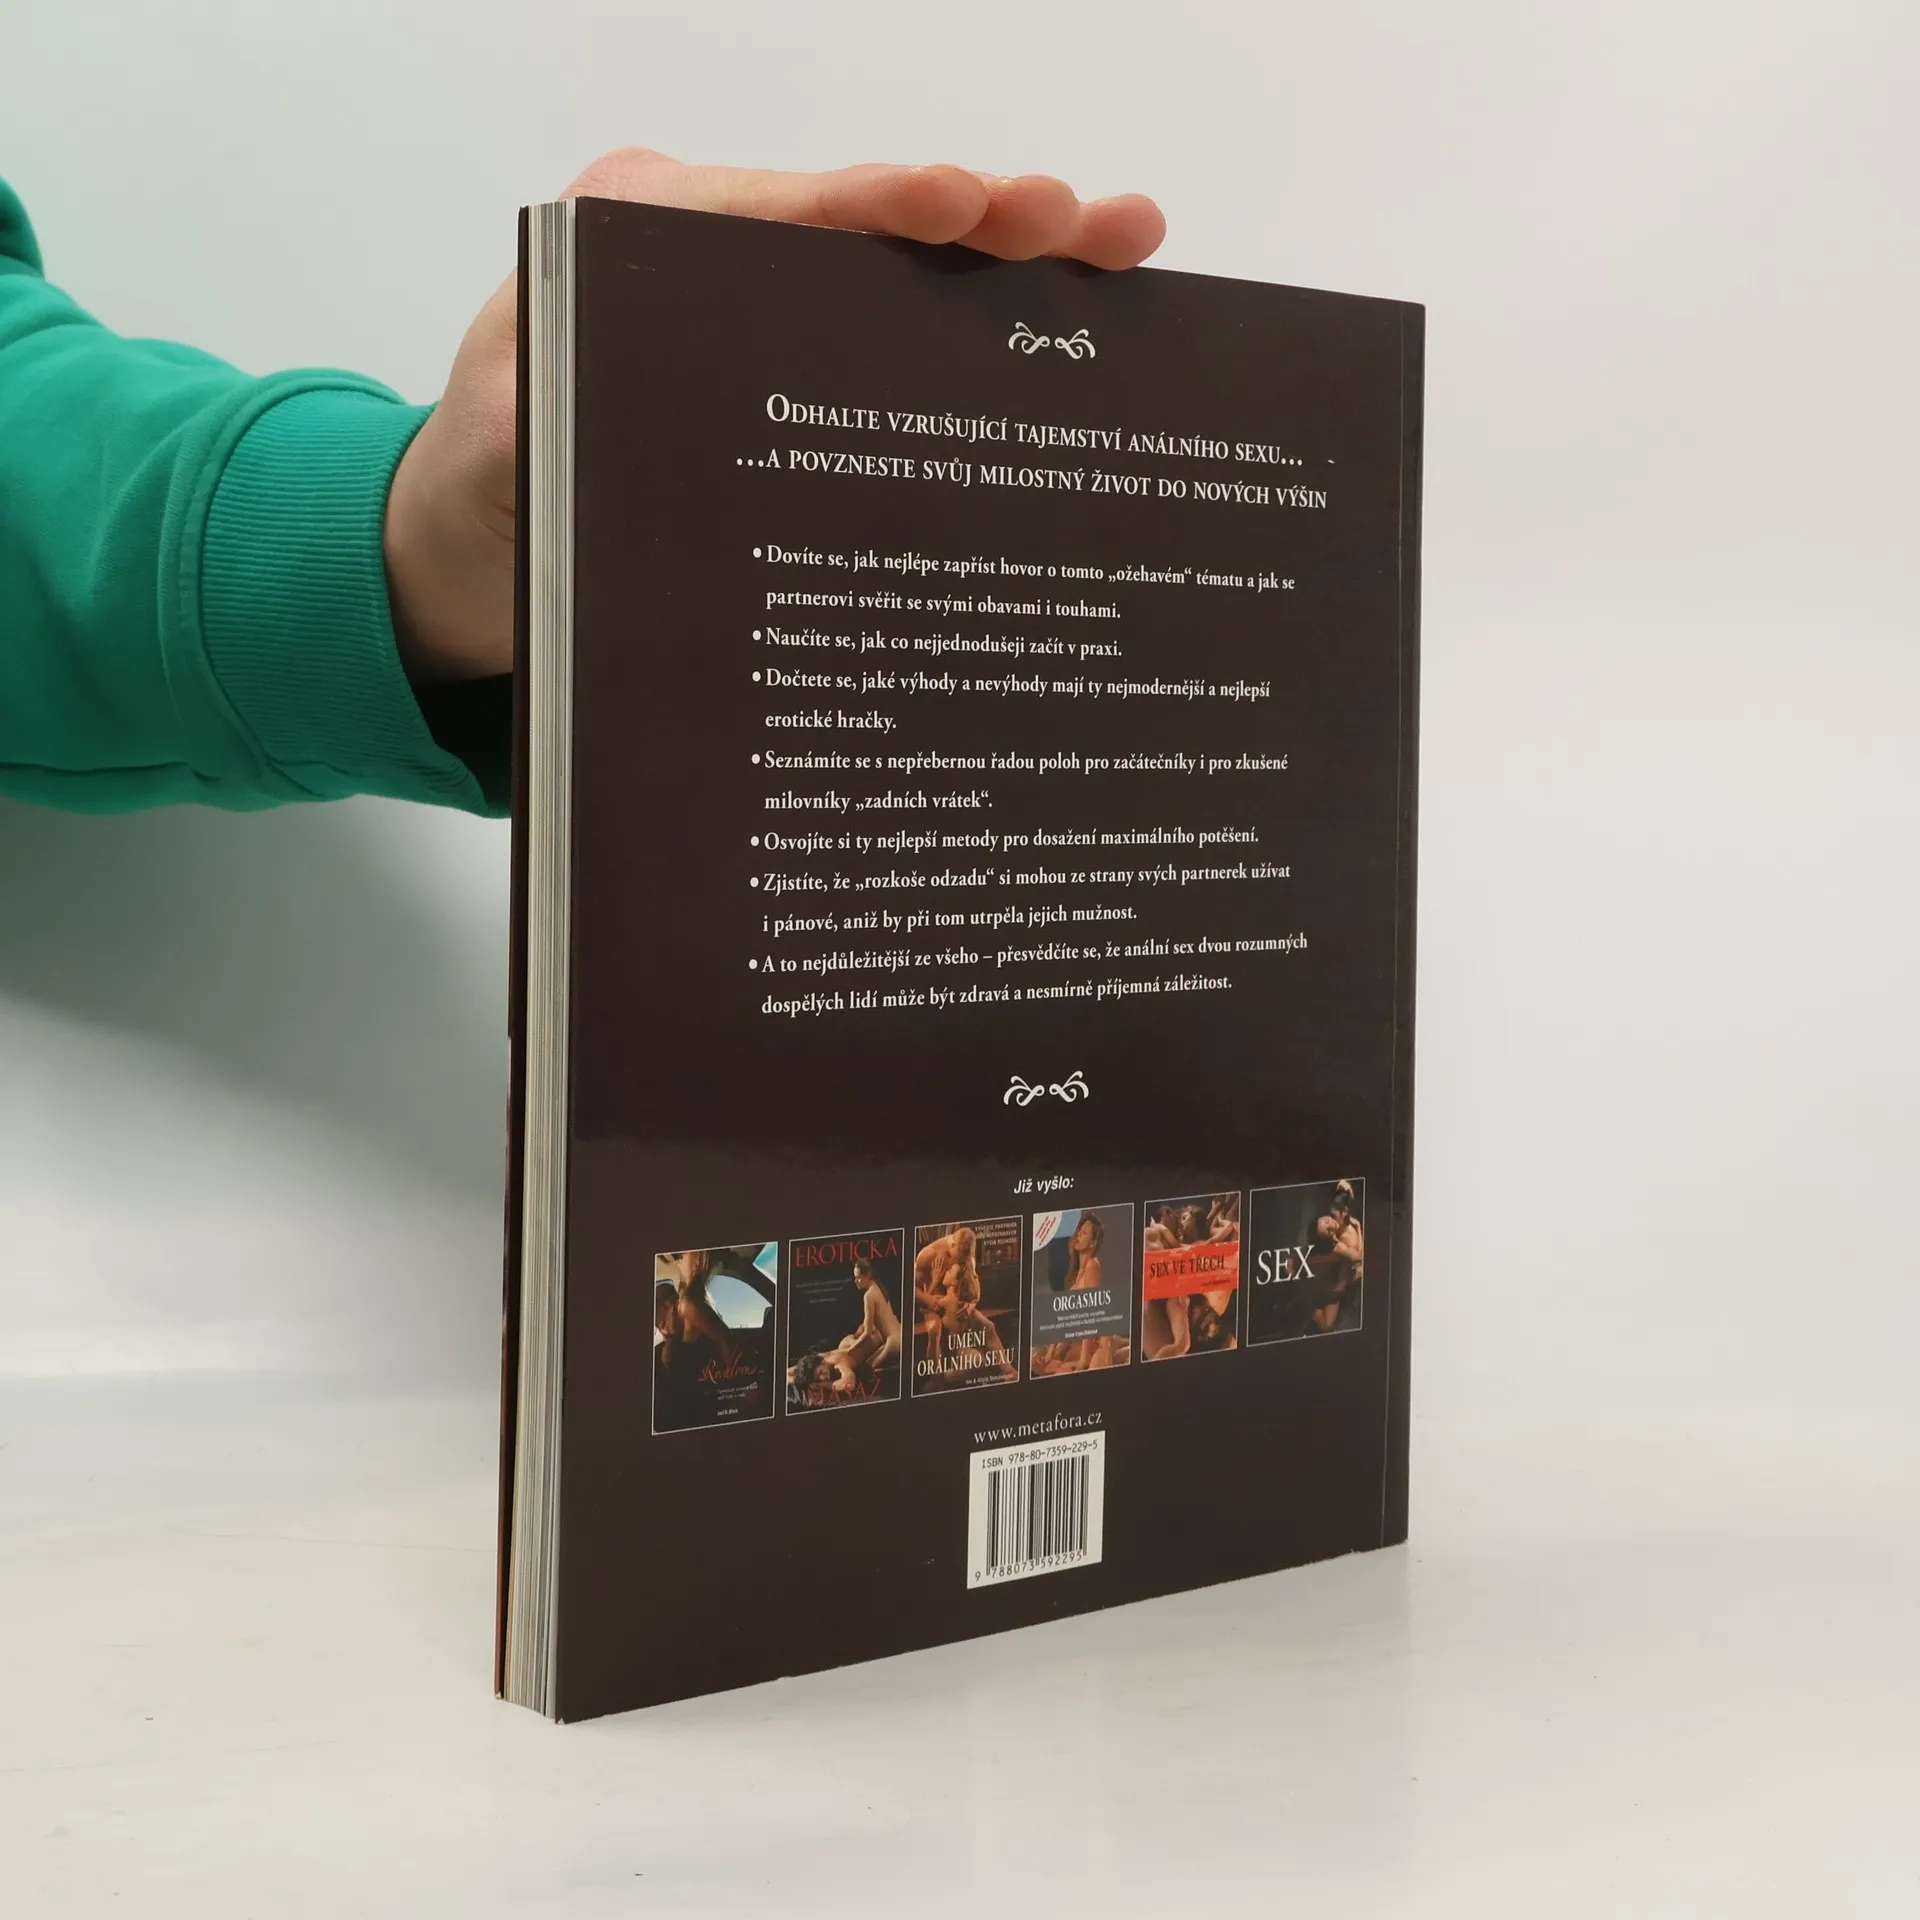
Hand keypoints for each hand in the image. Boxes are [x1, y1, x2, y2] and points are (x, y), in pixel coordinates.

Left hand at [384, 149, 1165, 683]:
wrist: (471, 557)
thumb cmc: (480, 505)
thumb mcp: (491, 463)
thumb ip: (543, 419)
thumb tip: (625, 405)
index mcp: (634, 245)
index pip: (778, 207)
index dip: (880, 203)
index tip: (967, 208)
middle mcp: (710, 260)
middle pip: (866, 226)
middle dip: (987, 223)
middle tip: (1094, 227)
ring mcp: (759, 317)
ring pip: (898, 282)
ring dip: (1010, 276)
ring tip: (1120, 264)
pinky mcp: (791, 377)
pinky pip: (893, 345)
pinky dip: (979, 342)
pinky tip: (1063, 350)